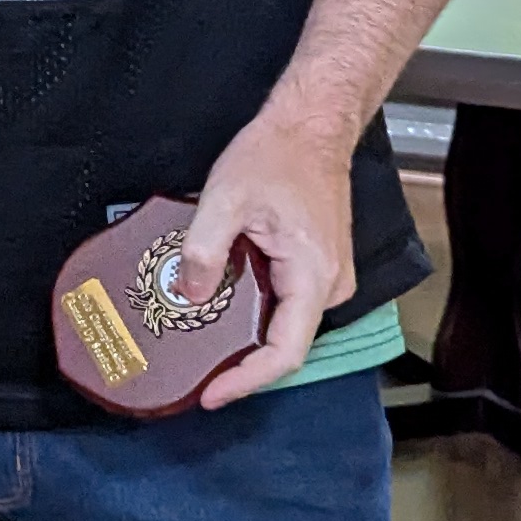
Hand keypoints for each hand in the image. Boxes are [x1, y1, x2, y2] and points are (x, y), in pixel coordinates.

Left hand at [187, 99, 357, 409]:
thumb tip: (190, 295)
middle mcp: (330, 286)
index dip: (247, 381)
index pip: (284, 353)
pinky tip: (222, 310)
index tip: (211, 394)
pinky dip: (255, 314)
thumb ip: (205, 249)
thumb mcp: (227, 198)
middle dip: (241, 366)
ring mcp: (327, 277)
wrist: (312, 126)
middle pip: (285, 345)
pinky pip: (286, 304)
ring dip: (246, 339)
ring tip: (202, 347)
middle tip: (195, 374)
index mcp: (314, 276)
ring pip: (285, 326)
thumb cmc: (277, 154)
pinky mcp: (317, 266)